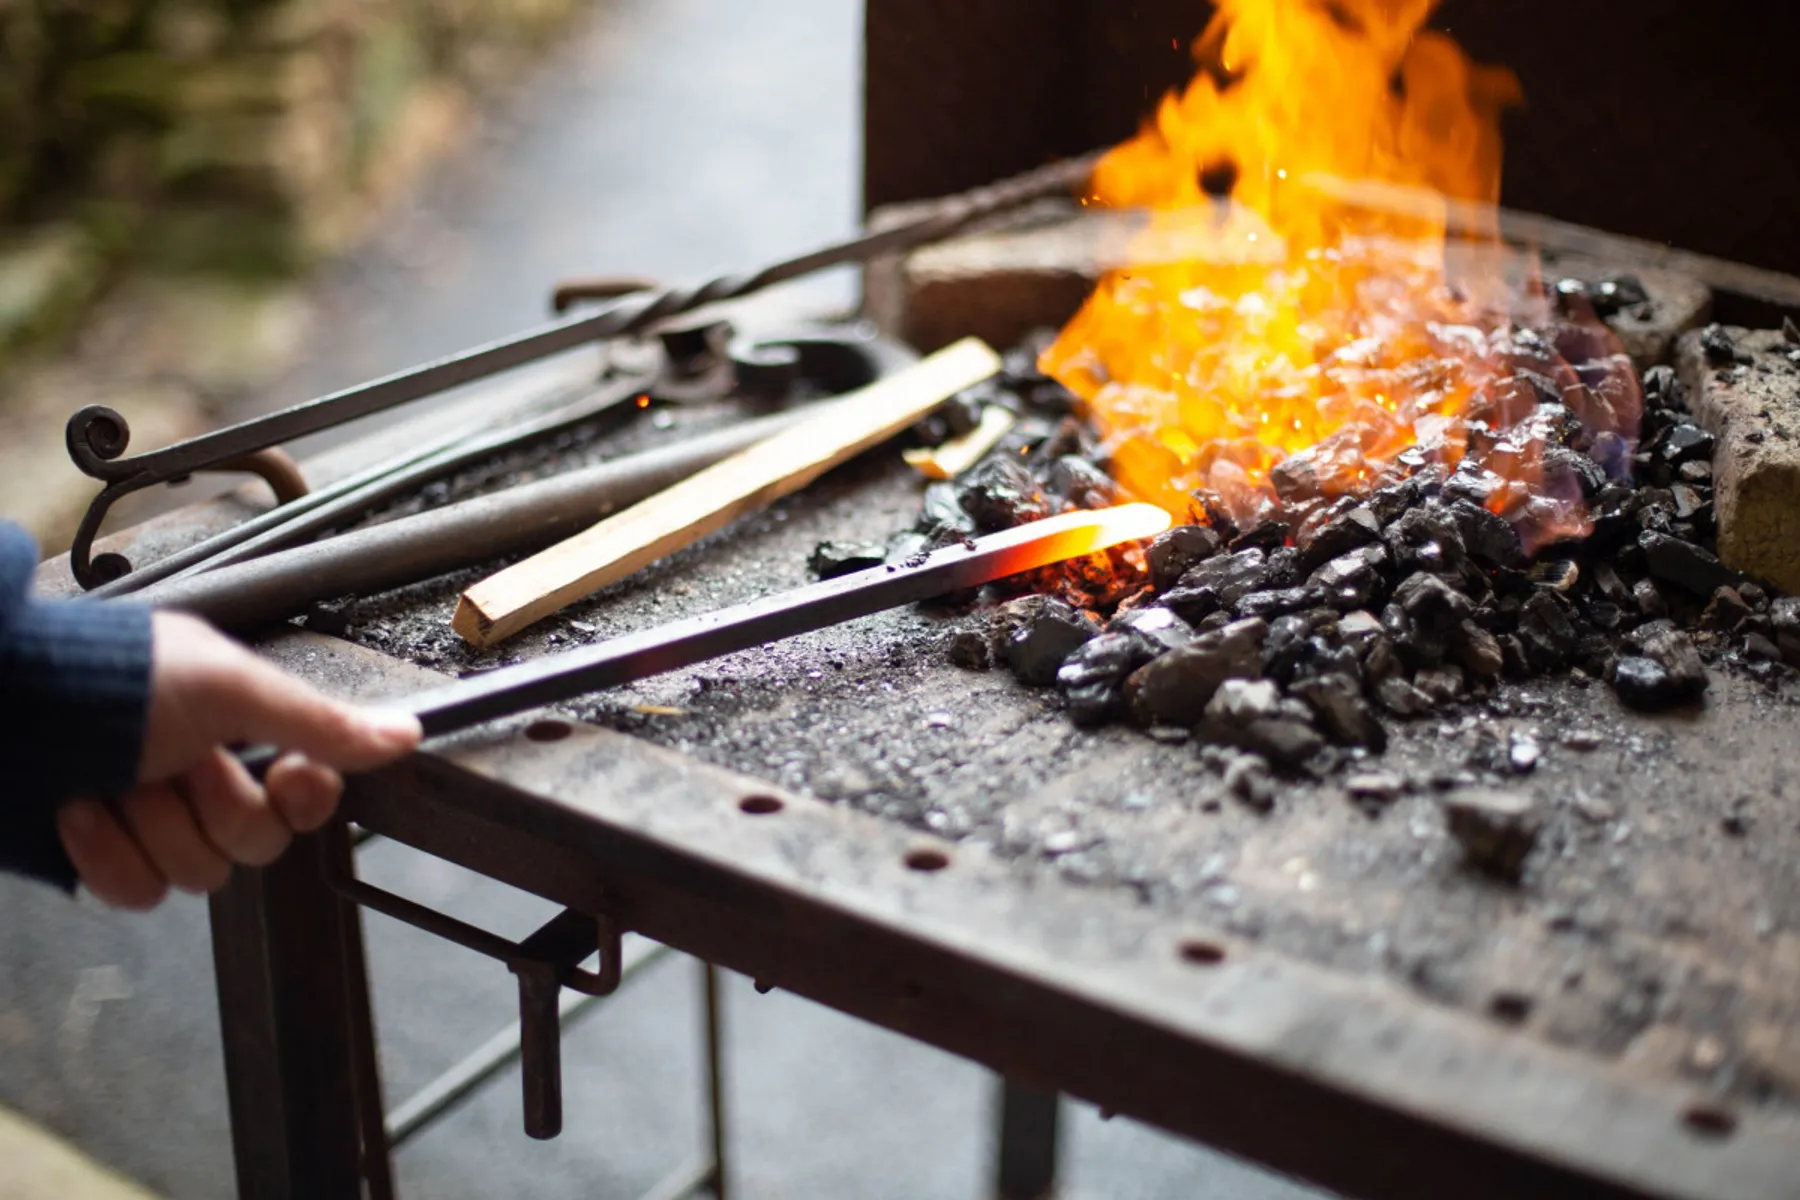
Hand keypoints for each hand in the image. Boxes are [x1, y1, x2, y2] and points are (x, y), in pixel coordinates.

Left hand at [57, 613, 421, 909]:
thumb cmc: (111, 680)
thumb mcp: (230, 687)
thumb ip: (319, 722)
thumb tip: (406, 734)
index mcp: (241, 730)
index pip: (310, 795)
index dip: (302, 797)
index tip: (286, 775)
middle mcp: (203, 777)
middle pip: (257, 843)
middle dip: (214, 806)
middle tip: (180, 764)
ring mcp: (152, 821)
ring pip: (198, 874)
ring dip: (151, 826)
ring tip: (115, 780)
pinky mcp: (102, 858)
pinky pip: (136, 894)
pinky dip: (105, 852)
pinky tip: (79, 809)